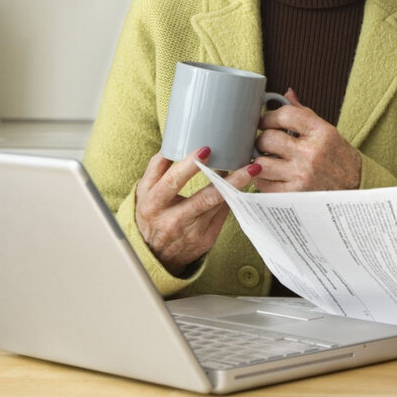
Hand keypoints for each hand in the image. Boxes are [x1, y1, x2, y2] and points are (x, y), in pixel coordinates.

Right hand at [134, 147, 253, 275]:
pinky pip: (222, 214)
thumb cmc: (151, 215)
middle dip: (229, 181)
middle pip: (205, 198)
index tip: (206, 149)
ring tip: (252, 170)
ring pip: (219, 205)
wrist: (155, 254)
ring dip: (237, 187)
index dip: (189, 166)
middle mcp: (173, 219)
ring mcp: (192, 232)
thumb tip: (174, 142)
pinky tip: (241, 186)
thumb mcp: (144, 192)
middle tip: (248, 165)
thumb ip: (157, 167)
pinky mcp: (206, 239)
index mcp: (154, 204)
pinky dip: (231, 198)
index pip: (172, 182)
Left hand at [251, 89, 361, 190]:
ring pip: (261, 162)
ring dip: (258, 159)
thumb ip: (305, 114)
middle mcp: (311, 153)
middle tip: (264, 142)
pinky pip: (263, 184)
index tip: (266, 121)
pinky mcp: (294, 194)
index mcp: (321, 132)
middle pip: (268, 138)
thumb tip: (287, 94)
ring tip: (264, 158)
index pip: (285, 114)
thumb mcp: (328, 131)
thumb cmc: (340, 159)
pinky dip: (261, 179)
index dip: (268, 116)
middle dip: (261, 138)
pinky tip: (269, 175)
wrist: (357, 188)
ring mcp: (302, 175)